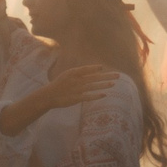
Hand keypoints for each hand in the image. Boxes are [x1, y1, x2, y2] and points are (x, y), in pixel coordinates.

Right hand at [0, 65, 115, 134]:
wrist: (48, 96)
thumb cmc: (60, 85)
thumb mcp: (68, 75)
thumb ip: (80, 73)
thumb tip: (95, 69)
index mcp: (72, 73)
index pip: (85, 69)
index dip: (93, 68)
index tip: (102, 67)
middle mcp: (75, 80)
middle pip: (93, 77)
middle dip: (106, 76)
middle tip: (118, 75)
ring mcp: (75, 89)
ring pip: (92, 86)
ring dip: (104, 85)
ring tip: (114, 84)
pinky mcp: (75, 98)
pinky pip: (88, 96)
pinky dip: (96, 96)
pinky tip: (104, 95)